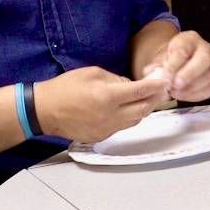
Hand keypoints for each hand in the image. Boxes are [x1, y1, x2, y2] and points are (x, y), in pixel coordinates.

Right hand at [34, 66, 170, 142]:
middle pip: (143, 109)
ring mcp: (107, 128)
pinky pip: (122, 127)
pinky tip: (126, 109)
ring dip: (143, 109)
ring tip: (145, 99)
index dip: (155, 86)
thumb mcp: (92, 73)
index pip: (140, 91)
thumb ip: (116, 79)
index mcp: (108, 96)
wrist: (44, 110)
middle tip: (160, 91)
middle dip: (154, 99)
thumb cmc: (66, 87)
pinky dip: (129, 117)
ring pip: (136, 120)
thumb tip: (131, 85)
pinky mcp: (102, 136)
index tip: (165, 81)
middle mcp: (111, 115)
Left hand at [139, 31, 209, 101]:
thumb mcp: (160, 58)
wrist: (178, 65)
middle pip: (204, 60)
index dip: (174, 64)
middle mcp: (205, 50)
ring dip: (191, 87)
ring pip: (209, 76)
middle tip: (175, 84)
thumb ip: (155, 65)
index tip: (165, 75)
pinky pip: (209, 89)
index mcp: (190, 39)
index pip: (184, 50)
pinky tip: (181, 95)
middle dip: (189, 73)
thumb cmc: (170, 60)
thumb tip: (150, 72)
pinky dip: (194, 95)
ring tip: (174, 92)